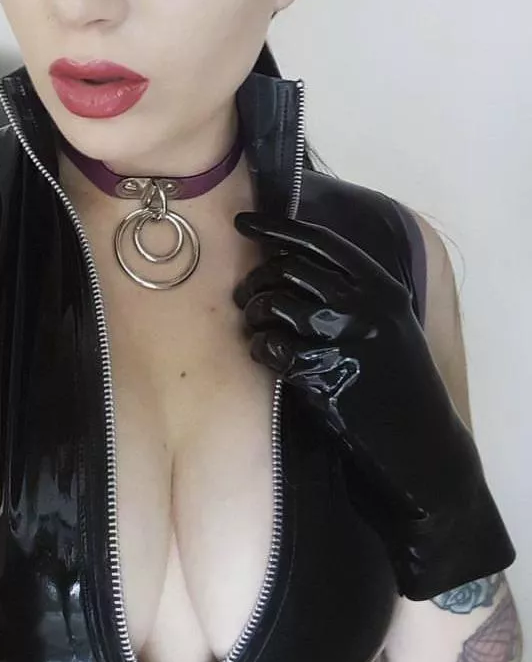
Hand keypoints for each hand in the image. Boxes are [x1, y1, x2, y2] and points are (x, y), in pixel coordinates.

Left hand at [233, 211, 515, 599]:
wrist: (419, 441)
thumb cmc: (395, 377)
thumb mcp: (388, 320)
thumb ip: (350, 288)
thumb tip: (287, 258)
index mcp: (381, 285)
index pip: (318, 241)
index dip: (275, 226)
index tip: (242, 220)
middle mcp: (363, 305)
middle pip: (287, 269)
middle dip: (255, 278)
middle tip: (245, 295)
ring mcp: (342, 339)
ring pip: (272, 303)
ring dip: (253, 313)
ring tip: (258, 327)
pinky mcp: (321, 375)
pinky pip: (269, 345)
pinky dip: (258, 346)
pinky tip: (267, 353)